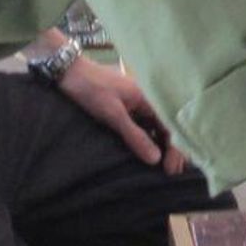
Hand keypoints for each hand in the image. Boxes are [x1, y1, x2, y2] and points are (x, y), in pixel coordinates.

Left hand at [58, 56, 186, 174]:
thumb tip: (156, 159)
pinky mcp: (128, 107)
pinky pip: (145, 124)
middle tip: (172, 173)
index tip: (171, 170)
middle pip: (168, 127)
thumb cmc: (92, 90)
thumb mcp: (113, 115)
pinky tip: (149, 150)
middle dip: (174, 149)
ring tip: (165, 166)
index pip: (171, 126)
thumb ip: (134, 136)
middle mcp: (149, 100)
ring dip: (163, 145)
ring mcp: (139, 103)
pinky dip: (150, 138)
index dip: (175, 149)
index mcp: (150, 99)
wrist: (71, 71)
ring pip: (158, 126)